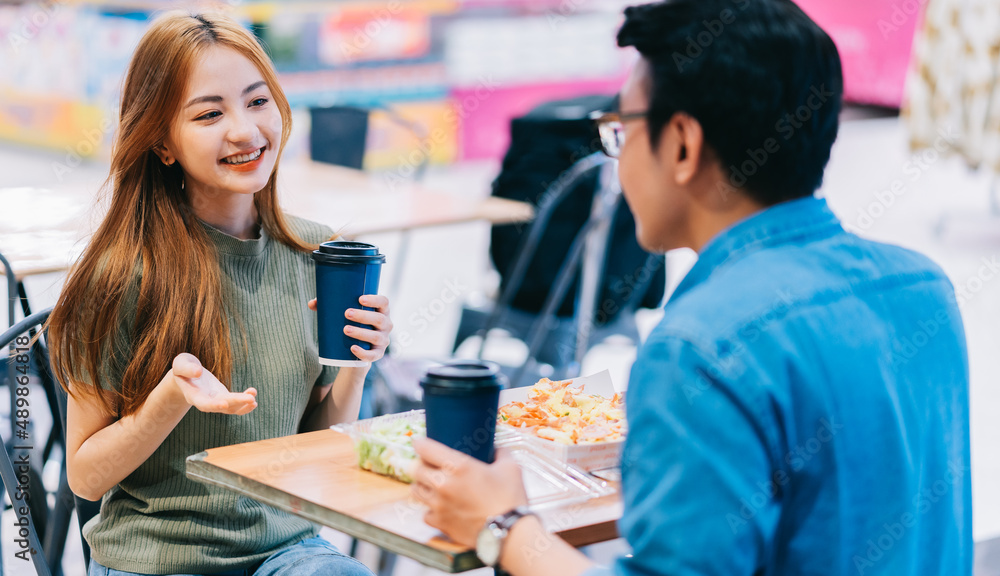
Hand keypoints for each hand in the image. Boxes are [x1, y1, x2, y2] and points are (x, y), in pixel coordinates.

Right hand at [171, 353, 257, 414]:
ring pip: (231, 408)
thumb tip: (198, 372)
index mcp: (193, 395)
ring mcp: (216, 401)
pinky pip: (235, 404)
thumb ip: (186, 368)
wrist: (186, 375)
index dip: (213, 404)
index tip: (224, 403)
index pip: (203, 403)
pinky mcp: (224, 397)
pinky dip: (245, 401)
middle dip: (237, 403)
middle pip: (222, 406)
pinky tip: (253, 394)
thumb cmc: (182, 368)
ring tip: (254, 399)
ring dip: (243, 405)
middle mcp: (205, 402)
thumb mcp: (180, 364)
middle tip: (251, 399)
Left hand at [308, 295, 392, 362]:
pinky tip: (352, 348)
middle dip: (364, 316)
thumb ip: (329, 307)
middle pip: (380, 319)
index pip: (384, 302)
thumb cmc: (351, 326)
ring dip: (361, 333)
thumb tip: (312, 303)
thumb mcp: (344, 316)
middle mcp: (386, 325)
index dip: (375, 300)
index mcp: (381, 311)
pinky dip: (363, 352)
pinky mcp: (378, 354)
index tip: (360, 298)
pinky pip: (373, 355)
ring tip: (345, 330)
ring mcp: (383, 340)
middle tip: (347, 314)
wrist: (354, 352)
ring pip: (376, 337)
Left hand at [410, 437, 528, 546]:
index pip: (426, 448)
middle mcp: (443, 484)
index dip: (421, 443)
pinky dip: (430, 509)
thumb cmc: (510, 499)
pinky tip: (441, 507)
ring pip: (416, 490)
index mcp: (459, 466)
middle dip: (420, 464)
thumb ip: (500, 453)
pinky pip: (425, 513)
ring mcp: (439, 506)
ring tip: (432, 485)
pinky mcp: (440, 524)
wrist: (510, 533)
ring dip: (422, 485)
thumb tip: (496, 449)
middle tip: (428, 464)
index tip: (421, 443)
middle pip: (415, 469)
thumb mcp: (511, 468)